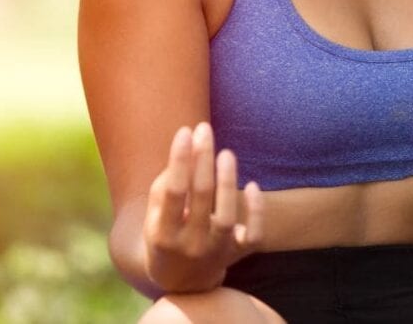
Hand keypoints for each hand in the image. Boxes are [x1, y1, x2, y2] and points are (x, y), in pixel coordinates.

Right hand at [142, 121, 263, 292]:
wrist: (181, 283)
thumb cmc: (167, 232)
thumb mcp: (156, 213)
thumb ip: (167, 183)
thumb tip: (189, 146)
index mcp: (163, 234)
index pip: (173, 192)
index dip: (179, 160)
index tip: (185, 131)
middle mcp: (189, 246)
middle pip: (201, 196)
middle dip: (203, 158)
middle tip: (204, 129)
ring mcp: (215, 253)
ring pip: (227, 216)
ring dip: (228, 182)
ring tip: (226, 153)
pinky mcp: (237, 255)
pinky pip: (254, 236)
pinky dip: (257, 212)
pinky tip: (254, 186)